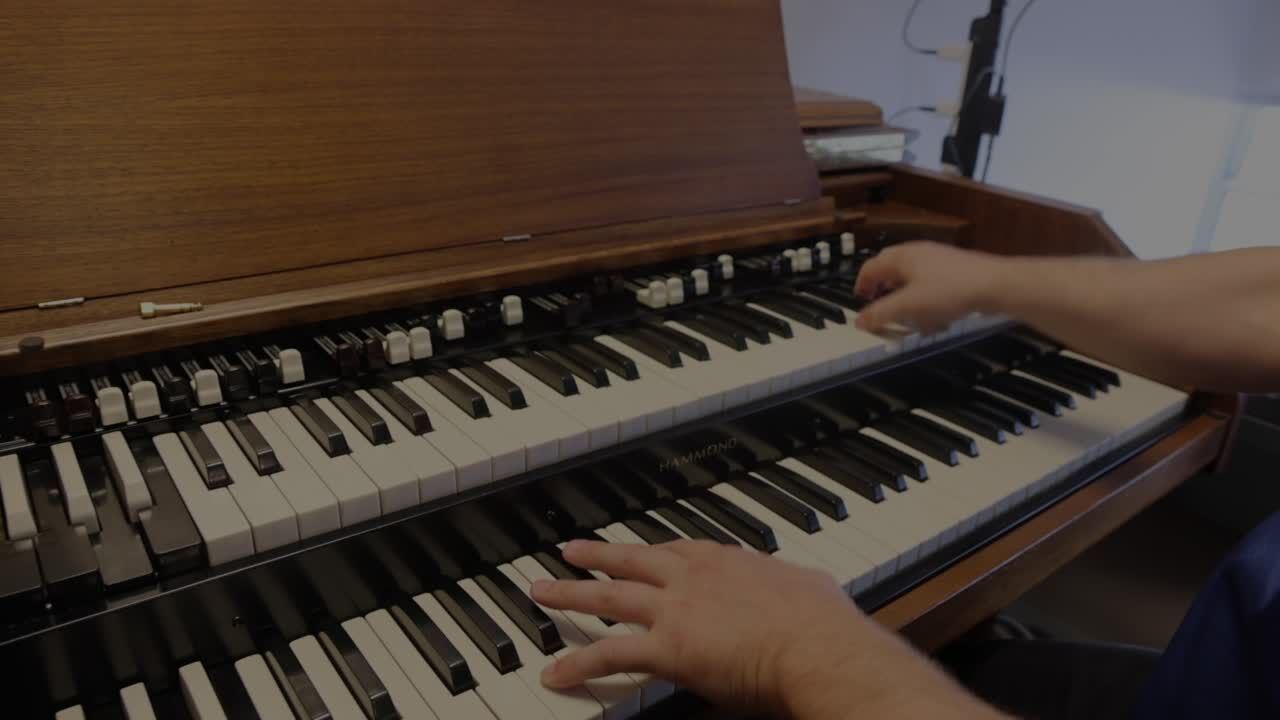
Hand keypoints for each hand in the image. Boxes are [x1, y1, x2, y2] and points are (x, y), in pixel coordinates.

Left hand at [531, 539, 1003, 718]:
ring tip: (542, 590)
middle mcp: (692, 576)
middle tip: (569, 551)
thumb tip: (811, 589)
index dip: (651, 552)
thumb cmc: (821, 621)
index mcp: (726, 561)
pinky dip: (578, 662)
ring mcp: (675, 609)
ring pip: (609, 597)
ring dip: (571, 594)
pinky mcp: (666, 647)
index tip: (635, 550)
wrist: (814, 643)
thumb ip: (794, 586)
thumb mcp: (808, 587)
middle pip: (631, 561)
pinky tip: (554, 672)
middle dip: (597, 556)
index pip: (677, 549)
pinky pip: (610, 654)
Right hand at [853, 241, 1008, 333]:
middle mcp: (917, 253)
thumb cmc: (949, 290)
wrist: (994, 284)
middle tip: (878, 305)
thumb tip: (859, 321)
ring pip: (911, 278)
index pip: (870, 267)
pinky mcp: (954, 270)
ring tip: (907, 316)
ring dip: (905, 297)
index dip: (861, 285)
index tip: (859, 301)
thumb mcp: (909, 306)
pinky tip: (933, 318)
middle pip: (891, 270)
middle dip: (882, 289)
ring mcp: (937, 259)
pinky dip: (924, 300)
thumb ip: (881, 313)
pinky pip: (930, 284)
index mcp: (901, 257)